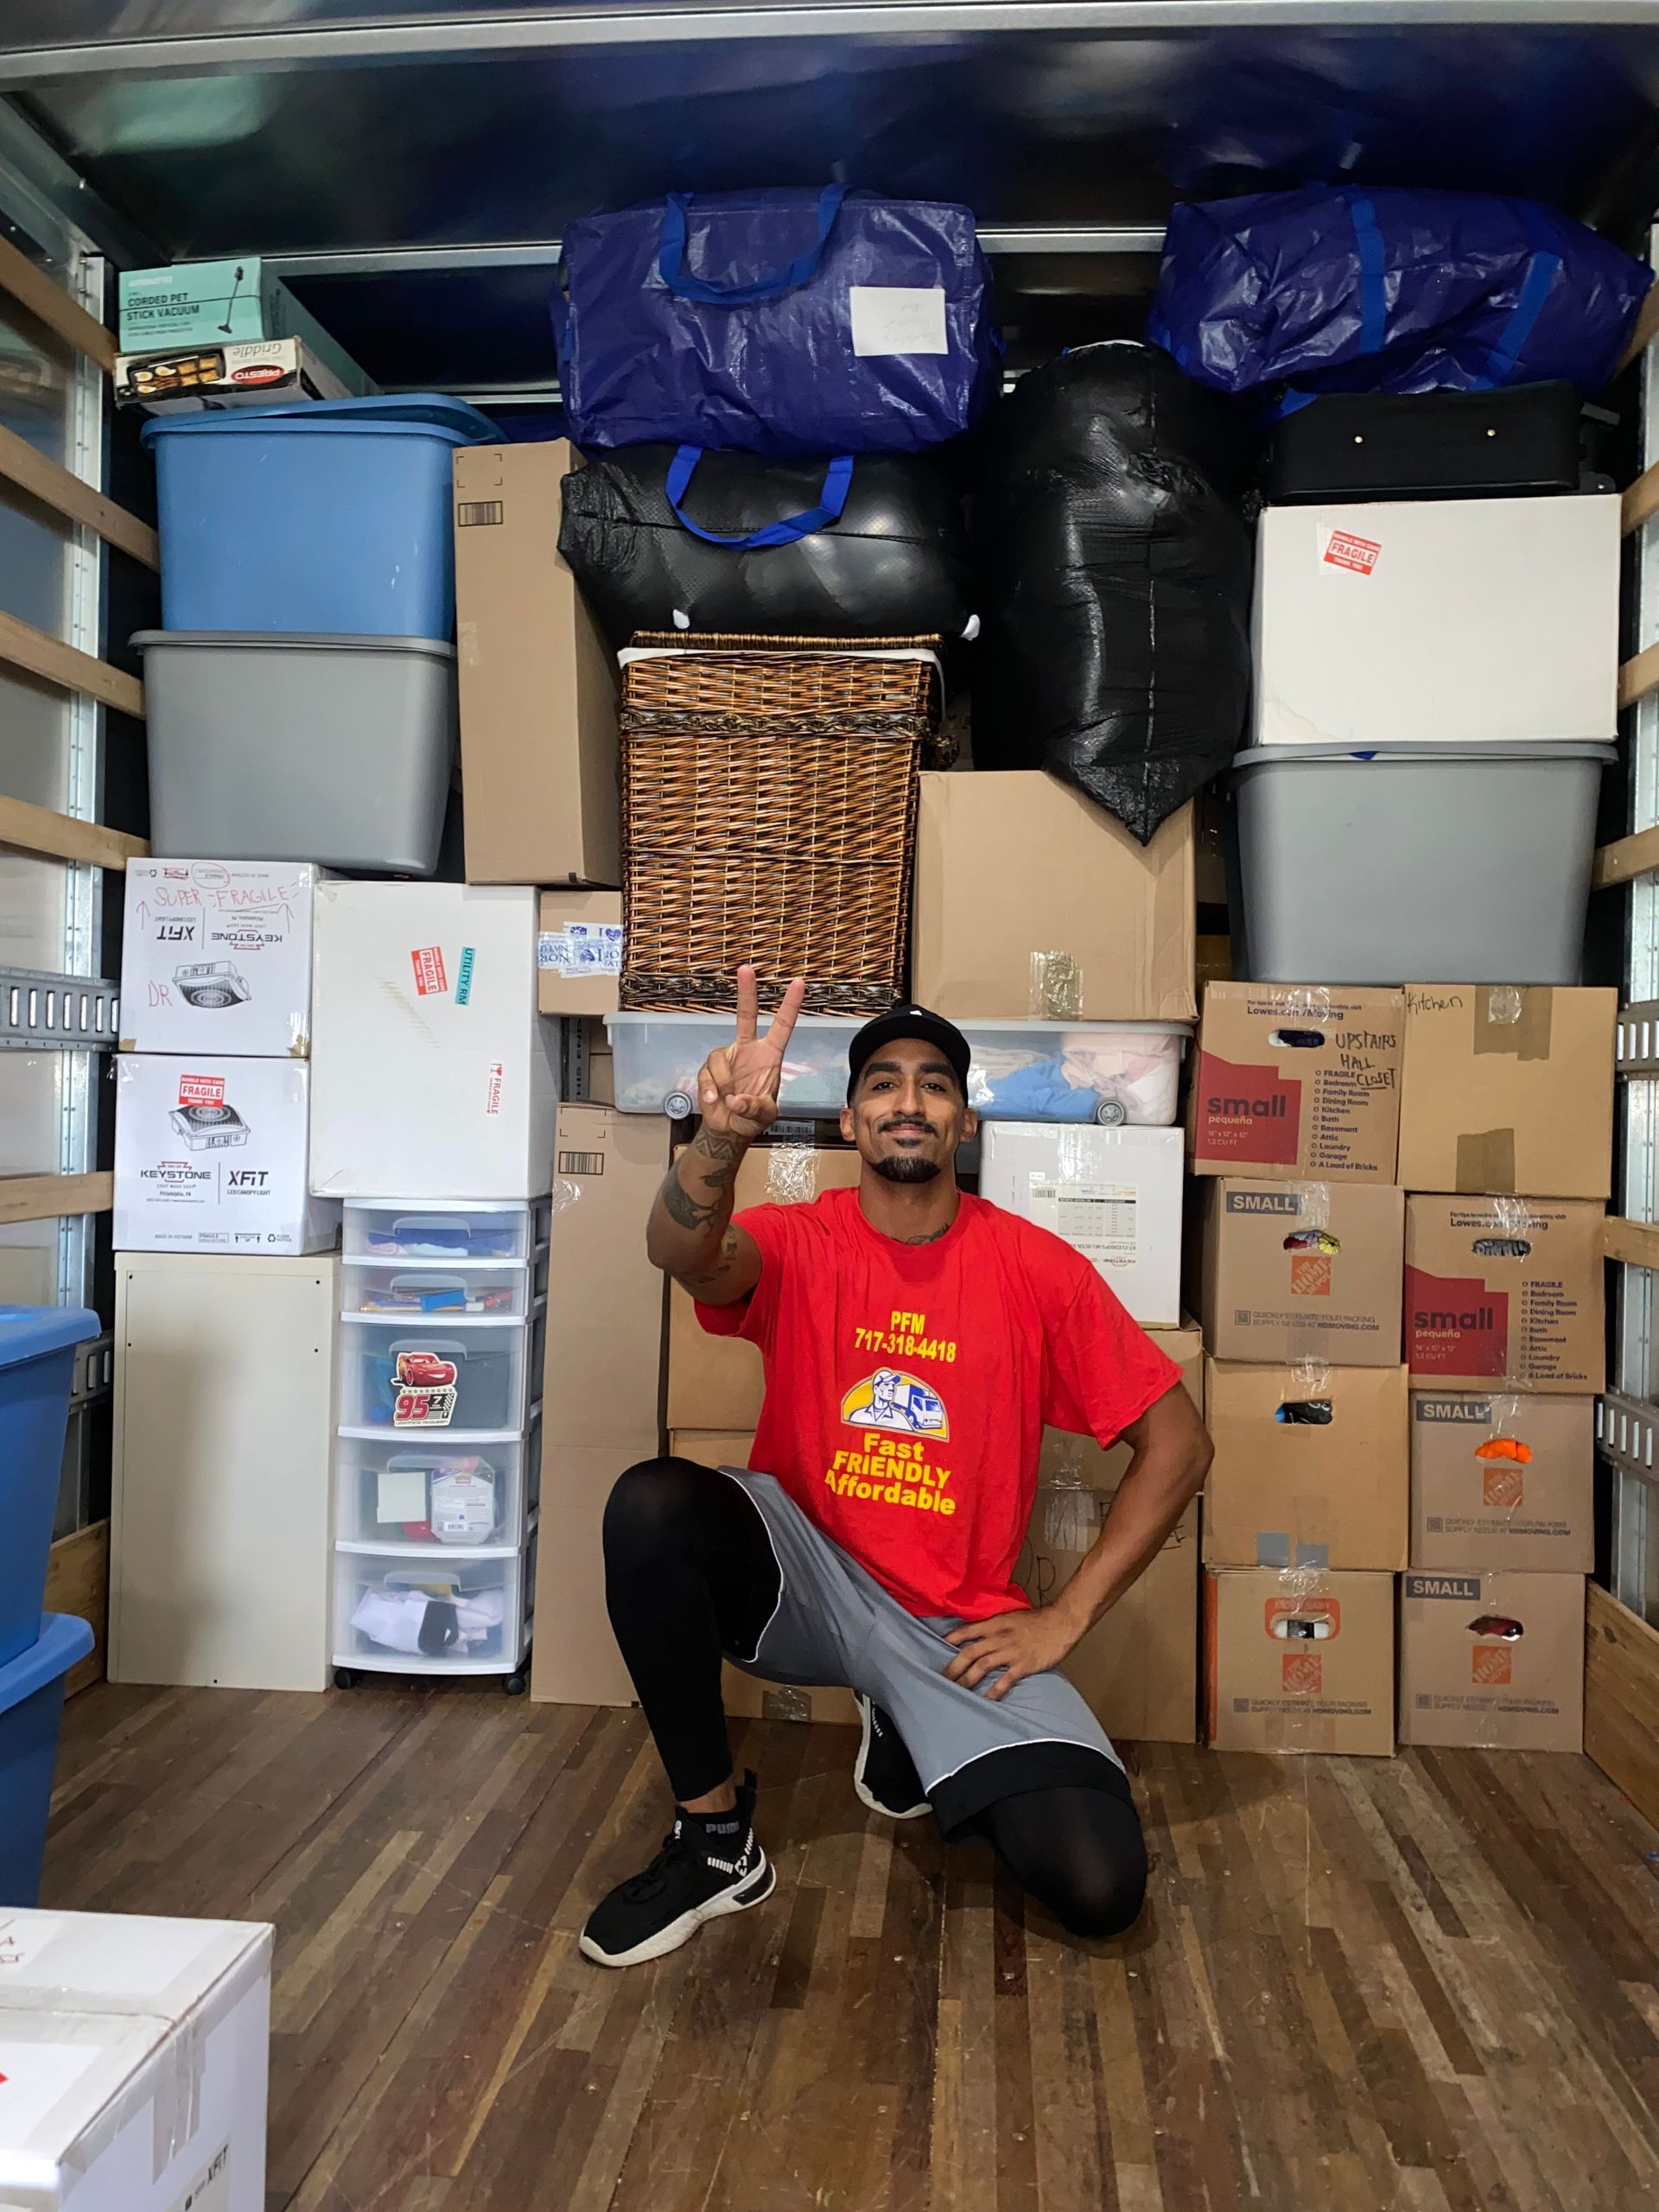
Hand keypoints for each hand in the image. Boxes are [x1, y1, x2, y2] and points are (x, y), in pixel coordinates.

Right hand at [697, 964, 806, 1139]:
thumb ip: (755, 1108)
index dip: (790, 1005)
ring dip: (724, 1084)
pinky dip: (710, 1092)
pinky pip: (706, 1075)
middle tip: (746, 968)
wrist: (729, 1128)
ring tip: (730, 1101)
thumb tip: (737, 1100)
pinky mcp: (710, 1070)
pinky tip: (716, 1102)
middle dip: (746, 992)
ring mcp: (728, 1058)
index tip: (799, 983)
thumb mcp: (764, 1116)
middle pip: (746, 1016)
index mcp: (770, 1056)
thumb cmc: (752, 1116)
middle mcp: (748, 1050)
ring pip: (719, 1059)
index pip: (782, 1026)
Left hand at [943, 1607, 1082, 1699]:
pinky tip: (986, 1700)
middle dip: (953, 1667)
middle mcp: (999, 1637)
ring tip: (956, 1691)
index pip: (967, 1631)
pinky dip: (994, 1691)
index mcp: (995, 1623)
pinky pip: (1006, 1679)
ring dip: (967, 1680)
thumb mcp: (1011, 1617)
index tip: (936, 1648)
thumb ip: (995, 1626)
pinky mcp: (1024, 1664)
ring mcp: (1011, 1651)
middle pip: (969, 1652)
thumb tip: (980, 1634)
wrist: (1061, 1622)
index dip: (951, 1639)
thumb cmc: (1037, 1620)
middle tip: (940, 1679)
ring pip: (982, 1666)